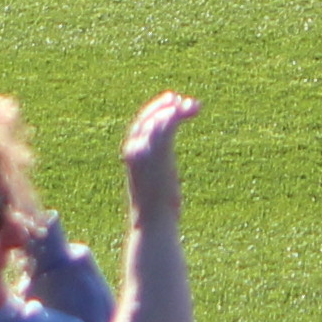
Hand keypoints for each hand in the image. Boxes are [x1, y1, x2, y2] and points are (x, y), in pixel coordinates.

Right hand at [120, 92, 200, 224]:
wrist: (153, 224)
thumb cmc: (155, 209)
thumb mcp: (153, 184)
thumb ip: (156, 171)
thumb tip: (166, 173)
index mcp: (130, 157)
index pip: (139, 126)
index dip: (153, 113)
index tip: (168, 104)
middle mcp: (133, 151)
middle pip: (146, 119)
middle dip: (162, 106)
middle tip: (177, 98)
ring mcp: (144, 152)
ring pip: (158, 120)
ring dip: (175, 109)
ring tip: (190, 105)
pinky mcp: (157, 155)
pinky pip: (166, 127)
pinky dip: (176, 115)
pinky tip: (187, 111)